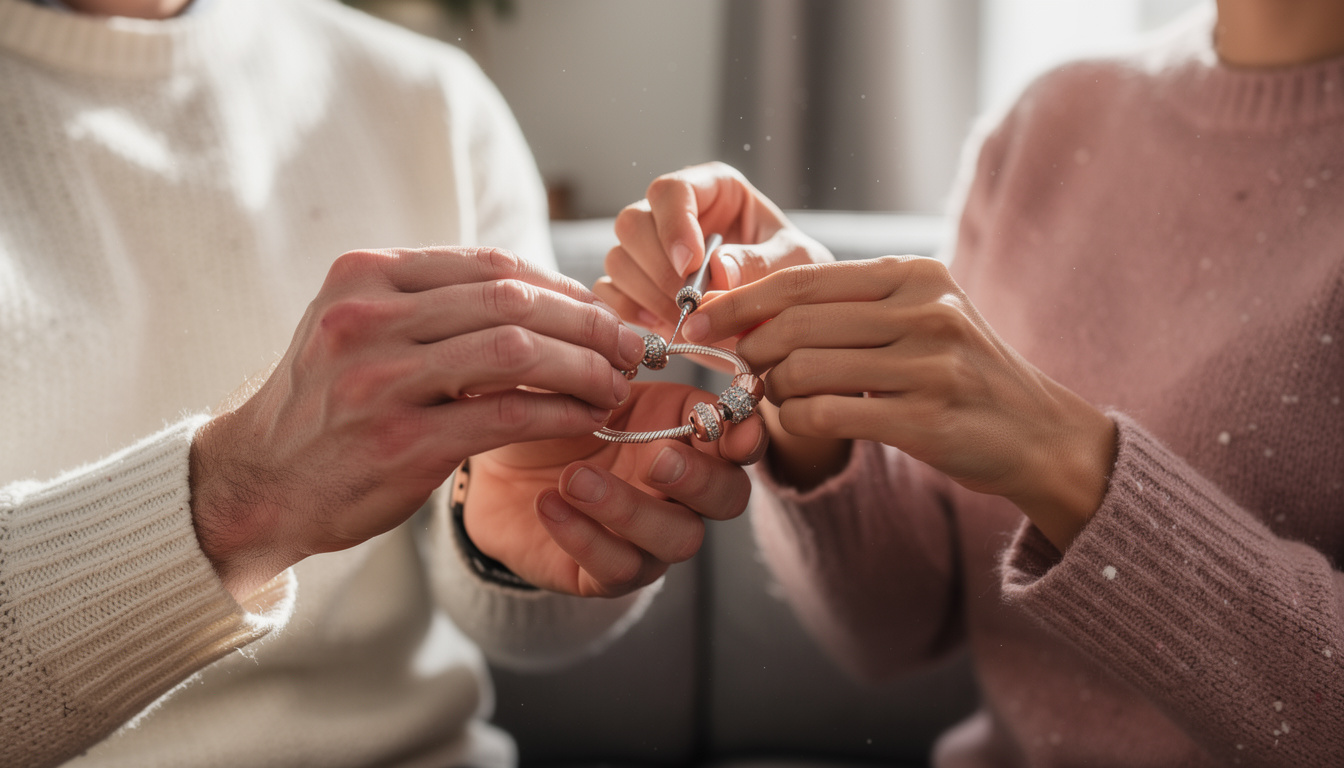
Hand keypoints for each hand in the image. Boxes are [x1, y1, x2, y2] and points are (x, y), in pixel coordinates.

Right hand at [190, 247, 647, 598]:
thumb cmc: (323, 406)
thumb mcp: (356, 329)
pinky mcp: (400, 443)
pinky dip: (561, 412)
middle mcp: (366, 319)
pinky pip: (507, 416)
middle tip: (631, 343)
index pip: (487, 264)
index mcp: (363, 278)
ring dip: (584, 364)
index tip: (597, 308)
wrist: (257, 482)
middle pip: (511, 299)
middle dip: (586, 320)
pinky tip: (587, 418)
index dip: (557, 285)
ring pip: (517, 351)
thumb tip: (536, 295)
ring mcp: (379, 381)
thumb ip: (430, 306)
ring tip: (616, 381)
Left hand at [464, 381, 766, 596]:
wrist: (491, 462)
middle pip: (727, 499)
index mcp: (686, 435)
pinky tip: (549, 504)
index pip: (740, 441)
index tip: (737, 432)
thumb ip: (613, 365)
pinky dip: (585, 536)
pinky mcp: (605, 573)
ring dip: (632, 509)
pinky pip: (617, 567)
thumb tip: (635, 345)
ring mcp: (649, 537)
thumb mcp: (578, 381)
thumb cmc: (550, 415)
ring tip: (574, 478)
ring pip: (678, 540)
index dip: (747, 437)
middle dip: (700, 479)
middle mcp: (681, 491)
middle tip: (656, 458)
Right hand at [595, 162, 834, 342]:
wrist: (786, 321)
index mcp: (713, 190)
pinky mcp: (640, 288)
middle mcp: (674, 215)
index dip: (673, 226)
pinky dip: (627, 311)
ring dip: (646, 294)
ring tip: (684, 320)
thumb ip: (761, 263)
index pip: (671, 191)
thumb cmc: (796, 278)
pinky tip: (659, 326)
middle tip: (689, 303)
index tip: (690, 265)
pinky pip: (610, 292)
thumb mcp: (795, 265)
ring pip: (618, 259)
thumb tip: (716, 269)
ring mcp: (651, 252)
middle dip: (657, 267)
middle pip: (632, 223)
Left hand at [688, 256, 1116, 550]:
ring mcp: (929, 365)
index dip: (741, 300)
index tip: (700, 320)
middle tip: (730, 367)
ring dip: (772, 389)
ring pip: (803, 369)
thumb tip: (751, 307)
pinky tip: (799, 421)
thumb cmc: (963, 376)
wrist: (1040, 435)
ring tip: (772, 396)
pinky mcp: (926, 418)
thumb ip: (850, 309)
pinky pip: (827, 415)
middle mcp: (925, 311)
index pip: (804, 279)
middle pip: (795, 322)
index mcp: (916, 276)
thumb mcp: (919, 320)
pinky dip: (797, 420)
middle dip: (746, 347)